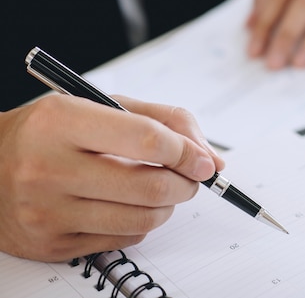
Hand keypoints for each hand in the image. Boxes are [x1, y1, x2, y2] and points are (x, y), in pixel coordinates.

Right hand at [0, 94, 223, 261]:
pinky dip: (141, 223)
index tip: (203, 160)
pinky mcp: (52, 244)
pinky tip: (129, 206)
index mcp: (62, 122)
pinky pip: (123, 239)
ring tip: (162, 190)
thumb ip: (164, 121)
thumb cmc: (53, 131)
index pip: (147, 140)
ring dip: (168, 205)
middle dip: (186, 184)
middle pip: (150, 186)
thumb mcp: (104, 106)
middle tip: (190, 177)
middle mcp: (48, 168)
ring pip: (142, 219)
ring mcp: (48, 211)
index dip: (187, 152)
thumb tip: (211, 158)